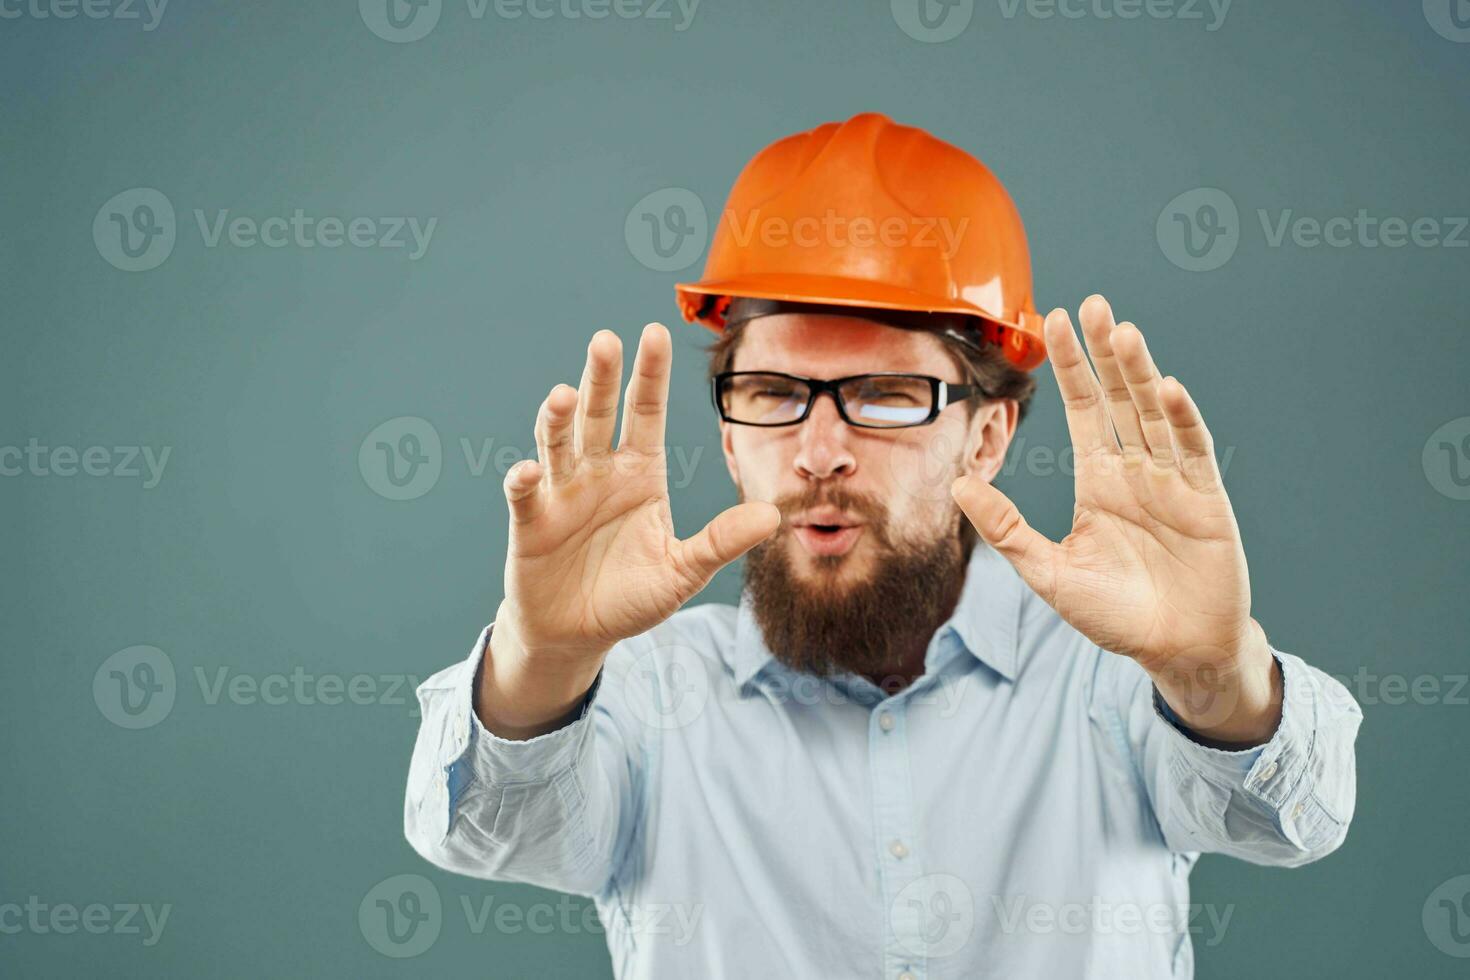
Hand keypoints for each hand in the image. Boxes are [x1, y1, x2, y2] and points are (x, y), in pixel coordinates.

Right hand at [482, 324, 778, 736]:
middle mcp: (599, 472)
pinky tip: (530, 471)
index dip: (650, 375)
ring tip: (563, 395)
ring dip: (558, 419)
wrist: (577, 633)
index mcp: (640, 473)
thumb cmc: (630, 597)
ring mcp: (562, 493)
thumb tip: (773, 516)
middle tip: (606, 340)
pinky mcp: (531, 524)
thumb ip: (720, 542)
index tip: (654, 331)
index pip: (646, 412)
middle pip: (600, 414)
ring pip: (558, 443)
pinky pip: (526, 495)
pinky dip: (525, 481)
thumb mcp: (682, 572)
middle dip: (602, 377)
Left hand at [952, 296, 1278, 743]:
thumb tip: (958, 485)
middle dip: (1104, 353)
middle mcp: (1136, 471)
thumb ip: (1005, 529)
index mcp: (1099, 480)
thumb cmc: (1116, 615)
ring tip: (1122, 332)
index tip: (1055, 321)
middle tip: (1091, 304)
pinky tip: (1167, 390)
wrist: (1176, 652)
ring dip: (1140, 373)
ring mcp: (1173, 483)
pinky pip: (1192, 453)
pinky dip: (1182, 421)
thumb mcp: (1048, 572)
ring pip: (1154, 415)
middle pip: (1119, 399)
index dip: (1071, 367)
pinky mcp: (1206, 503)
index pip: (1083, 410)